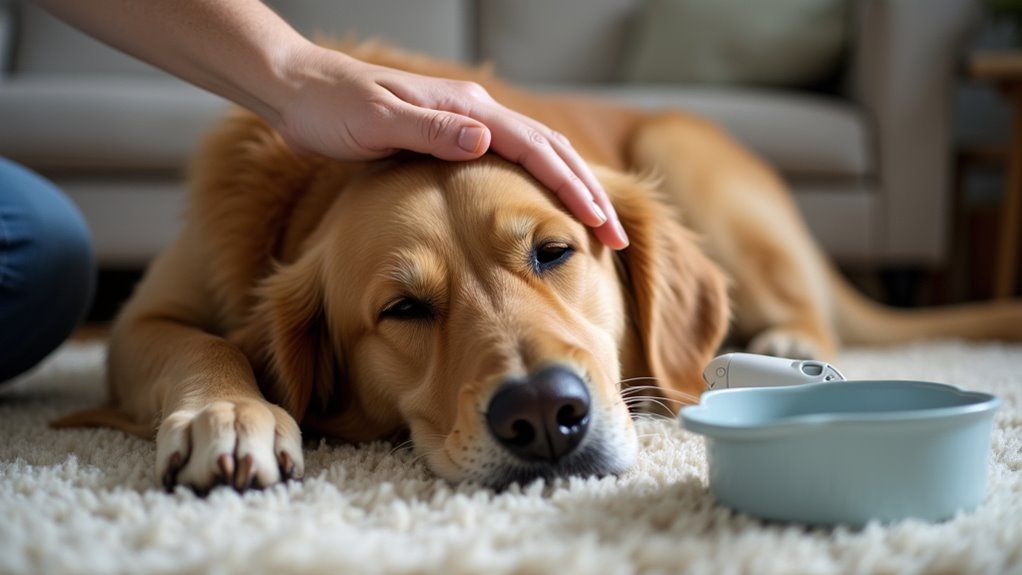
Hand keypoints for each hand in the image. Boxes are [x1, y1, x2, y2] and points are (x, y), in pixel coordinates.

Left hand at [273, 47, 628, 249]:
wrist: (301, 91)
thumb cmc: (332, 110)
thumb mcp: (376, 121)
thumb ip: (431, 130)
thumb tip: (486, 140)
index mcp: (466, 108)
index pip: (536, 149)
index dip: (572, 187)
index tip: (599, 223)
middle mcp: (475, 112)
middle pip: (550, 151)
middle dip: (588, 193)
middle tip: (615, 236)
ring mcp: (467, 123)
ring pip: (538, 154)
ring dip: (571, 189)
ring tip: (596, 227)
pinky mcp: (454, 136)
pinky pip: (513, 162)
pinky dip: (542, 184)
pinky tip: (546, 208)